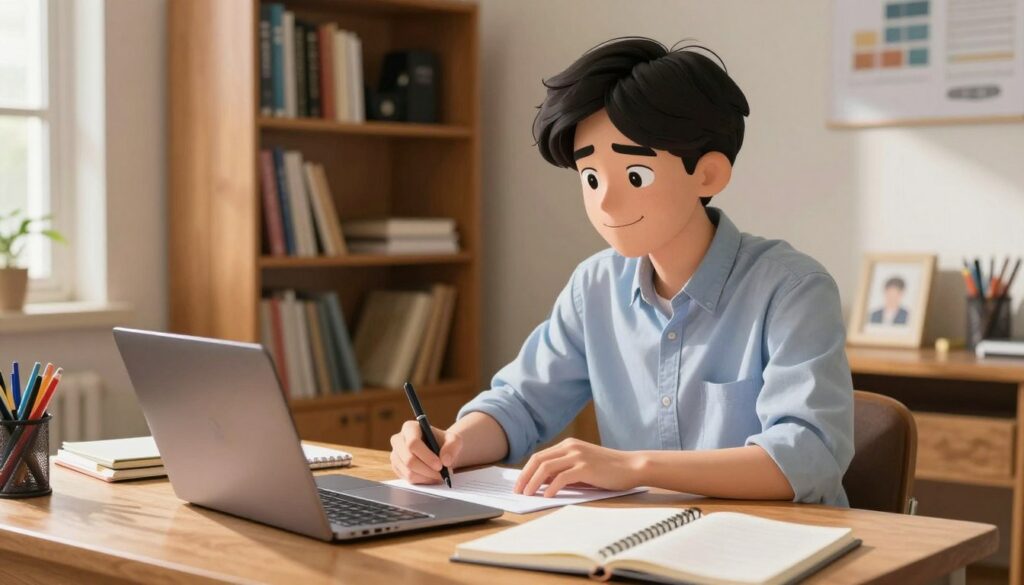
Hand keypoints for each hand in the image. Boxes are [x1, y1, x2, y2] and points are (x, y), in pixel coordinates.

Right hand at [389, 420, 463, 483]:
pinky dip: (422, 481)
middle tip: (441, 474)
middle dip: (427, 470)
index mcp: (409, 427)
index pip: (413, 443)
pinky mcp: (396, 467)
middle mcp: (398, 440)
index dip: (426, 456)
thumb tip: (445, 460)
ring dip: (426, 477)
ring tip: (439, 476)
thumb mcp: (454, 440)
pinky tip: (431, 477)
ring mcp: (395, 454)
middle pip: (409, 460)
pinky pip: (408, 479)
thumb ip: (453, 446)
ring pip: (408, 472)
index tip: (440, 465)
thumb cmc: (444, 442)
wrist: (438, 450)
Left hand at [514, 438, 640, 497]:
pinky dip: (551, 487)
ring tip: (528, 495)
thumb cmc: (608, 470)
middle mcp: (570, 447)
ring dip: (533, 482)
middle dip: (524, 477)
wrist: (632, 466)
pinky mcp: (586, 467)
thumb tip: (541, 482)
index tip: (519, 484)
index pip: (539, 457)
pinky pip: (562, 477)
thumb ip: (564, 470)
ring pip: (546, 468)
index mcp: (568, 445)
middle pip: (538, 460)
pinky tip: (547, 496)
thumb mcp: (582, 466)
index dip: (525, 471)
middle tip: (518, 491)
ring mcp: (578, 456)